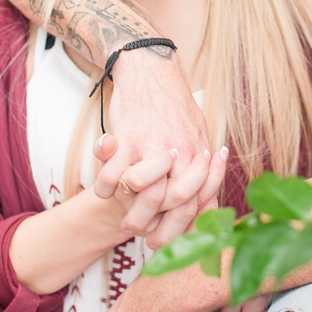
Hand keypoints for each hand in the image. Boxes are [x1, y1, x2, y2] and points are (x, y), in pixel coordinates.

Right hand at [94, 49, 212, 239]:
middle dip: (155, 226)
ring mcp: (151, 144)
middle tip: (142, 235)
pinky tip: (102, 191)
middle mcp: (179, 151)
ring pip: (142, 190)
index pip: (196, 201)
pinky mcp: (126, 137)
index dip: (181, 227)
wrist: (150, 71)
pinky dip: (104, 187)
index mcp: (198, 153)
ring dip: (130, 211)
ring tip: (123, 220)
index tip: (168, 239)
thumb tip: (209, 206)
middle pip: (170, 201)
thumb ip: (202, 171)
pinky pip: (112, 171)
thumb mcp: (198, 135)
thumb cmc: (173, 107)